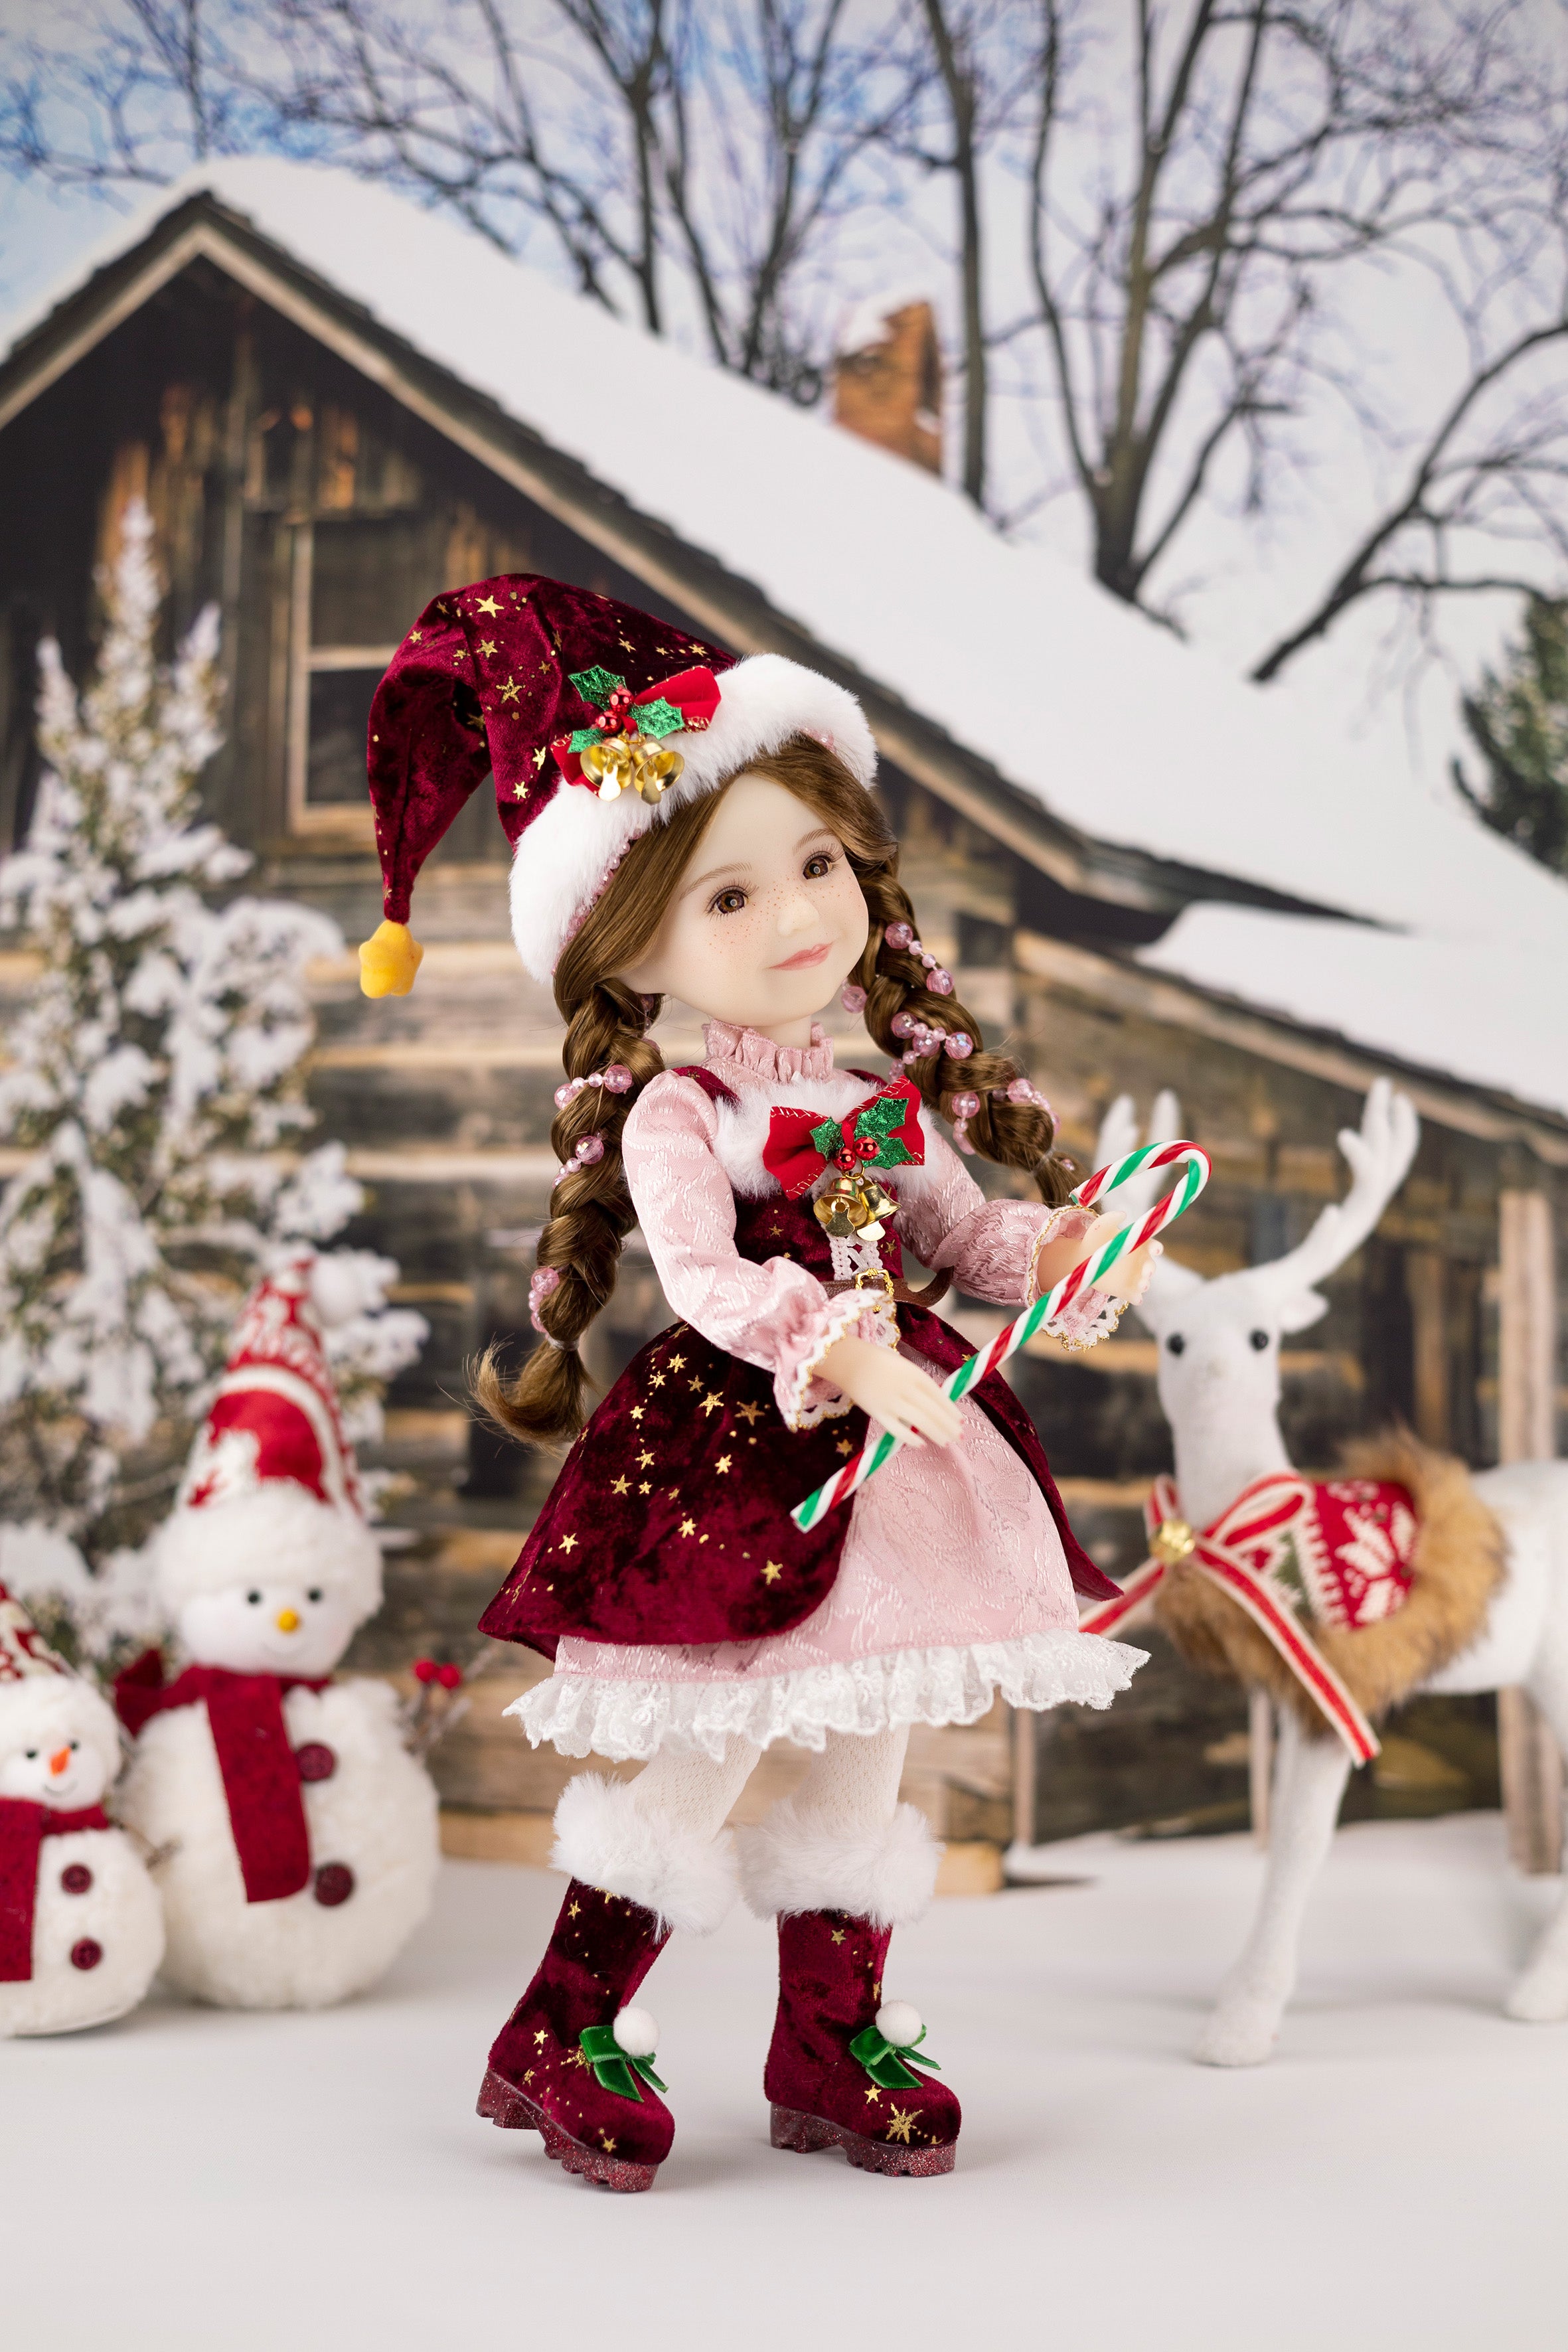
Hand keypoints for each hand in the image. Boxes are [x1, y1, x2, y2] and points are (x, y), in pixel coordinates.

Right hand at [815, 1336, 961, 1448]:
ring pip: (920, 1421)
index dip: (951, 1410)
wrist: (849, 1361)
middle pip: (932, 1411)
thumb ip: (919, 1383)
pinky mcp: (877, 1413)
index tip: (960, 1420)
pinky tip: (921, 1444)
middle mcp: (905, 1387)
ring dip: (936, 1433)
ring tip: (946, 1442)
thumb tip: (937, 1404)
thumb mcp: (904, 1366)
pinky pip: (897, 1429)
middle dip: (948, 1425)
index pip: (938, 1395)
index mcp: (914, 1373)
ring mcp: (891, 1401)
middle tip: (959, 1436)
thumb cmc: (879, 1362)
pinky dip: (910, 1438)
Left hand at [1076, 1211, 1158, 1301]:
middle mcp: (1140, 1263)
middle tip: (1146, 1270)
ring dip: (1145, 1284)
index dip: (1156, 1248)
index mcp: (1139, 1246)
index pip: (1153, 1247)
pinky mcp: (1126, 1291)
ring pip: (1144, 1283)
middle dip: (1151, 1269)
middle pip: (1151, 1267)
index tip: (1155, 1249)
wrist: (1082, 1258)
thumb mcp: (1100, 1225)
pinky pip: (1135, 1297)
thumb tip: (1122, 1214)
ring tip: (1142, 1284)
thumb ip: (1111, 1218)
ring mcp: (1134, 1278)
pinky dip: (1137, 1297)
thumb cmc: (1095, 1238)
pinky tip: (1136, 1297)